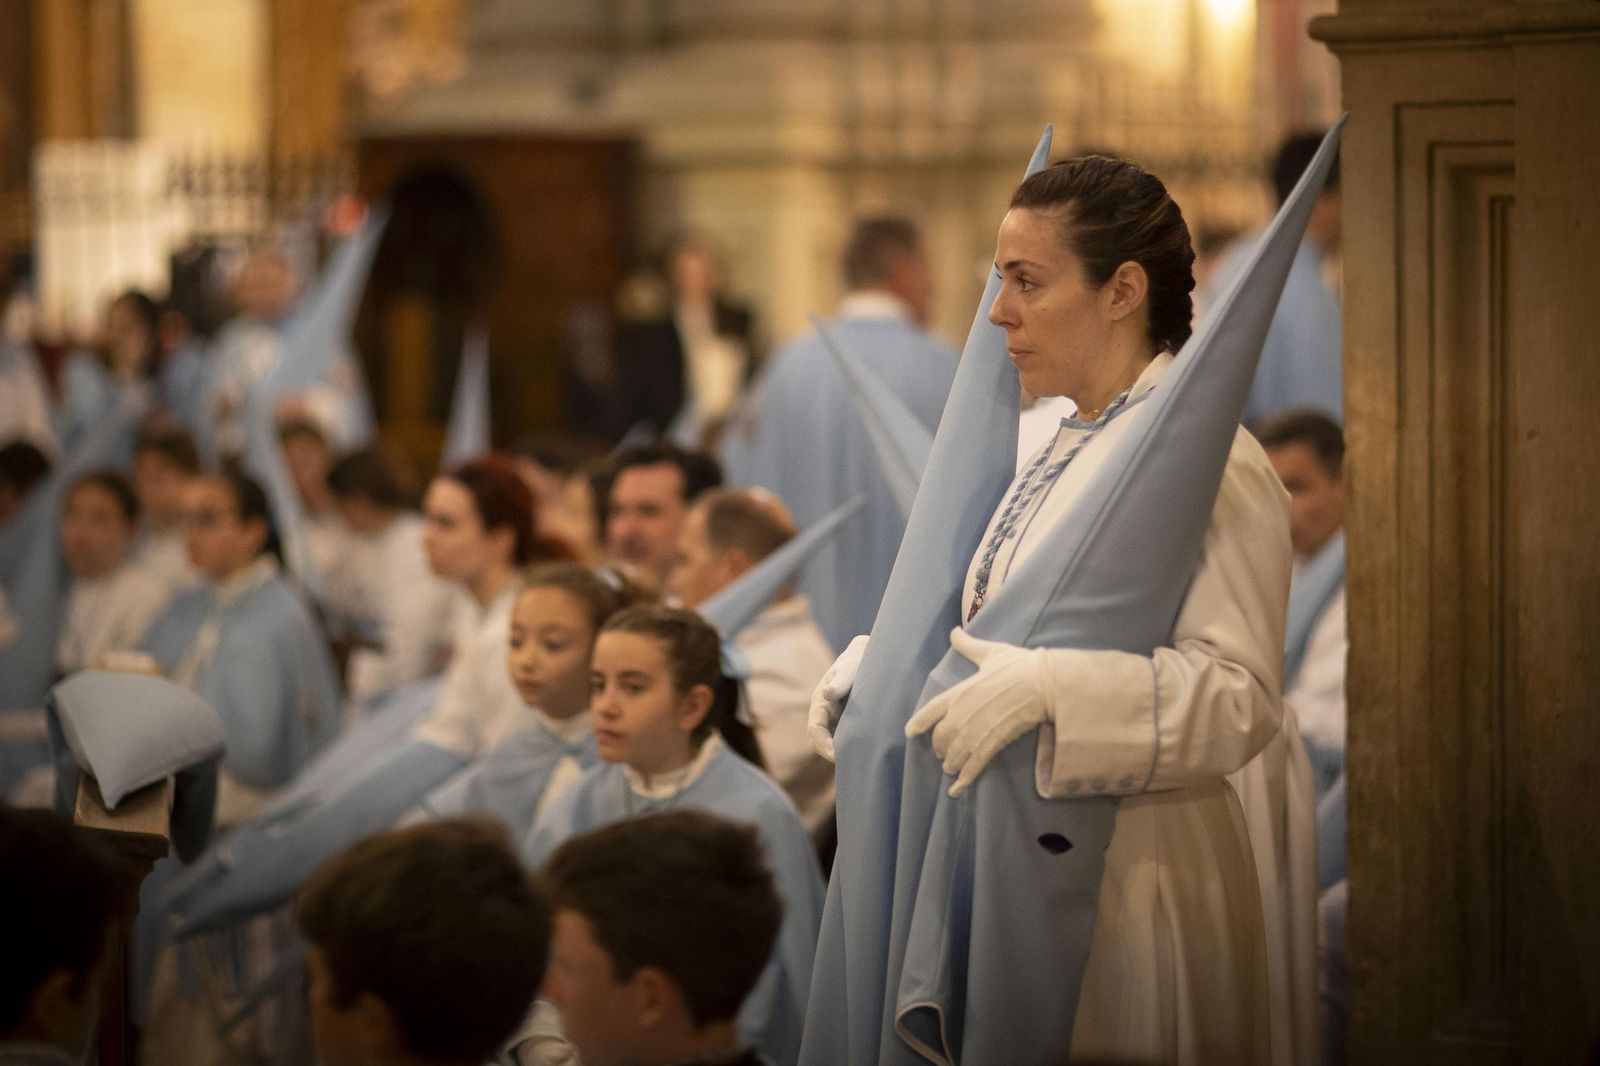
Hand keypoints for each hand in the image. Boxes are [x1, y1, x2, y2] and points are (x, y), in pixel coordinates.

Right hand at [808, 635, 868, 761]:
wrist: (866, 658)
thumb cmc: (856, 662)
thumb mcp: (849, 668)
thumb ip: (840, 680)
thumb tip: (827, 694)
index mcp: (820, 702)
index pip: (815, 728)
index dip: (823, 743)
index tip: (835, 753)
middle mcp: (824, 713)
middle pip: (819, 741)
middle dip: (829, 753)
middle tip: (848, 764)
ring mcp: (834, 719)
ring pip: (830, 743)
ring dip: (839, 753)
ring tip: (857, 763)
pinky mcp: (846, 723)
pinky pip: (843, 740)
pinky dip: (848, 749)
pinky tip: (863, 755)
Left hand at [905, 628, 1048, 795]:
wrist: (1042, 683)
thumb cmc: (1018, 665)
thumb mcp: (991, 652)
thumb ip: (969, 646)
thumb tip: (954, 631)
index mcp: (960, 691)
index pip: (931, 709)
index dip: (920, 722)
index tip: (910, 732)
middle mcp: (963, 713)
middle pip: (941, 737)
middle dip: (940, 748)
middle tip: (942, 754)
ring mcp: (977, 729)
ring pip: (955, 754)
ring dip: (951, 764)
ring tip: (951, 770)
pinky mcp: (993, 742)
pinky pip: (974, 764)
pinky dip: (964, 779)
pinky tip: (957, 790)